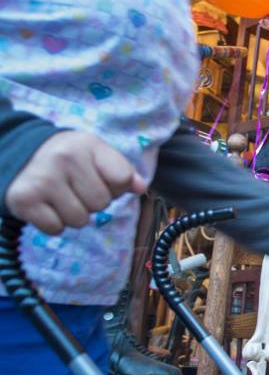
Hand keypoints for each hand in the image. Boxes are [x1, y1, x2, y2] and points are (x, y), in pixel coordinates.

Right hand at [5, 131, 146, 234]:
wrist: (21, 156)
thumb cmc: (69, 159)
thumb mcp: (97, 155)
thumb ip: (122, 171)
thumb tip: (141, 187)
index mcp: (88, 145)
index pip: (123, 178)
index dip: (116, 186)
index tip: (99, 178)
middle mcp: (64, 159)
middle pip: (102, 204)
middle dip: (92, 202)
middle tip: (75, 188)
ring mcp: (43, 180)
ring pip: (80, 221)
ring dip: (73, 215)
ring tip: (60, 197)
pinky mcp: (24, 200)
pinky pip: (56, 229)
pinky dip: (54, 224)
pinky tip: (46, 206)